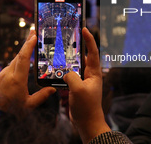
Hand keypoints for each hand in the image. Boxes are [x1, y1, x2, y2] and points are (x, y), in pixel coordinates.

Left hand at [0, 30, 55, 110]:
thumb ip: (41, 96)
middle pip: (19, 55)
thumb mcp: (28, 106)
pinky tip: (23, 63)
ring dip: (23, 53)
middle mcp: (8, 74)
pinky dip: (17, 62)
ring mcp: (1, 74)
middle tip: (33, 32)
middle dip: (26, 43)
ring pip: (14, 61)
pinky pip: (10, 67)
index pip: (23, 57)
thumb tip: (52, 90)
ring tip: (31, 44)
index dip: (29, 45)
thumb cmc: (9, 112)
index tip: (33, 35)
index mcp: (17, 79)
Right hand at [64, 28, 109, 143]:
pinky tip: (55, 68)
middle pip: (82, 56)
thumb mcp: (79, 89)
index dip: (89, 39)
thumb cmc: (87, 107)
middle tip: (68, 37)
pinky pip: (69, 74)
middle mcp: (89, 74)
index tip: (84, 29)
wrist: (87, 122)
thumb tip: (66, 72)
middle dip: (76, 47)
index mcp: (94, 72)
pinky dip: (63, 71)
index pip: (93, 52)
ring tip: (59, 51)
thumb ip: (71, 77)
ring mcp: (83, 80)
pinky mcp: (76, 86)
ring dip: (67, 60)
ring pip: (74, 65)